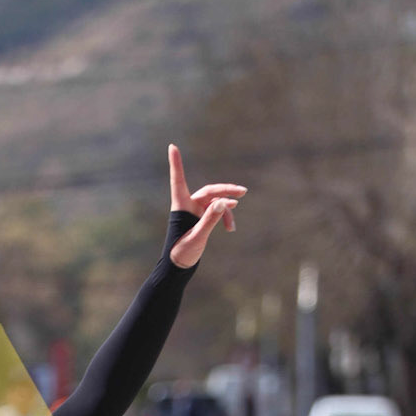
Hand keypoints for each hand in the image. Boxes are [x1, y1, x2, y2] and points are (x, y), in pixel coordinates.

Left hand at [167, 144, 244, 268]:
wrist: (178, 268)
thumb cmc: (182, 254)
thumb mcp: (197, 238)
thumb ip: (210, 220)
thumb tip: (224, 202)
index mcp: (181, 207)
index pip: (179, 180)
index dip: (176, 163)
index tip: (172, 147)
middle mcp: (188, 205)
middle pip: (209, 191)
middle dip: (227, 190)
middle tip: (243, 192)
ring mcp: (195, 211)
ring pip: (215, 202)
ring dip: (227, 208)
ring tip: (235, 218)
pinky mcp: (201, 218)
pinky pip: (216, 212)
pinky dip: (224, 217)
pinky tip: (230, 228)